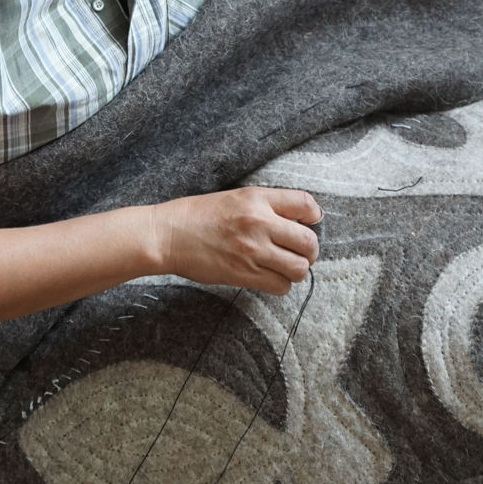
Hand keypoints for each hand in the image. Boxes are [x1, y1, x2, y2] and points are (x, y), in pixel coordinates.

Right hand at [151, 186, 321, 294]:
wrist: (168, 235)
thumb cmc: (197, 215)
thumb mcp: (234, 198)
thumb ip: (264, 206)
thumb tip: (294, 221)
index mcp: (257, 198)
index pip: (305, 203)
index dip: (314, 216)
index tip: (309, 223)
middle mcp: (259, 222)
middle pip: (309, 242)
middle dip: (310, 251)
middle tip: (299, 253)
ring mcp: (252, 250)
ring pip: (299, 268)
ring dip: (296, 270)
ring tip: (284, 267)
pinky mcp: (243, 274)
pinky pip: (280, 285)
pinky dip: (280, 284)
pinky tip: (269, 277)